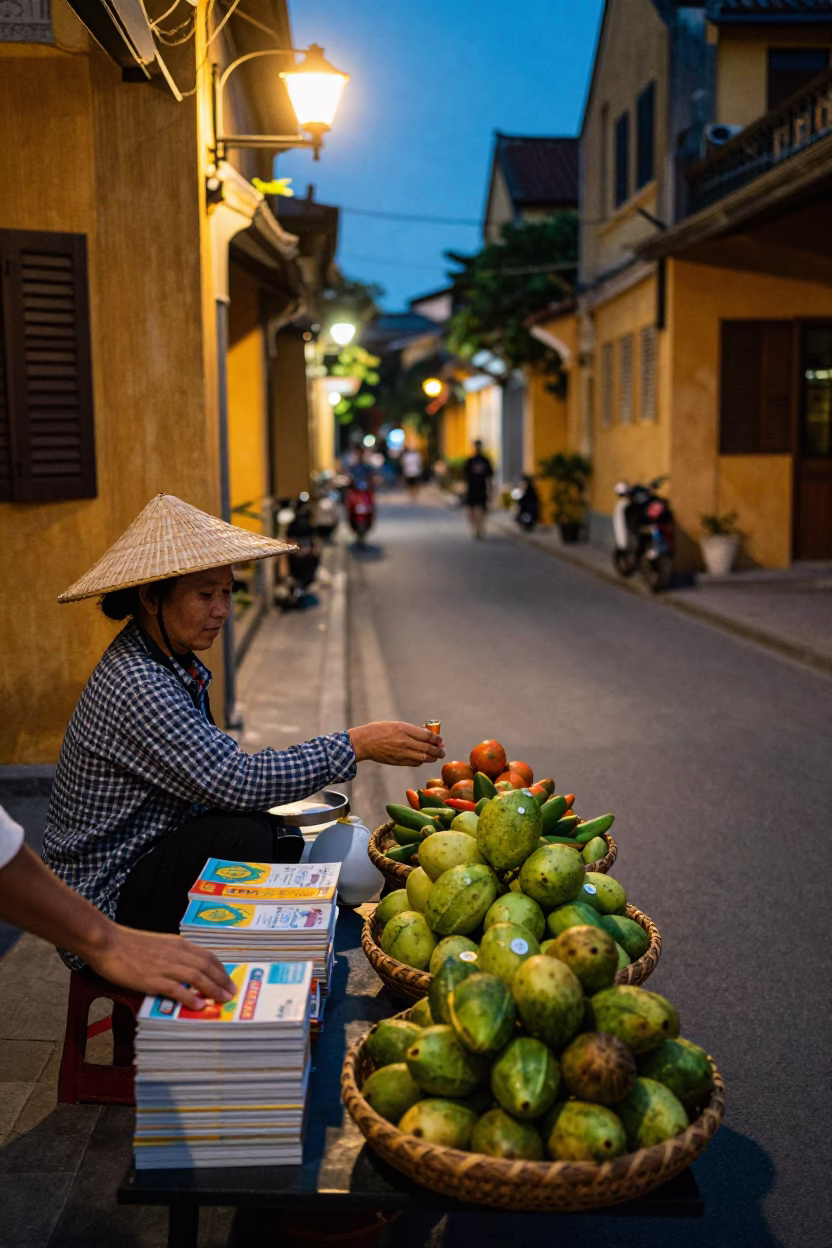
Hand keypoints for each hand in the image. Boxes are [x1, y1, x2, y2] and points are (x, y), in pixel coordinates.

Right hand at [87, 927, 235, 1009]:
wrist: (107, 942)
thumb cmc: (129, 944)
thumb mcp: (158, 945)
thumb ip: (173, 955)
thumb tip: (185, 971)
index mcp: (178, 944)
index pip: (207, 956)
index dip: (220, 969)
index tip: (228, 980)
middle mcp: (176, 953)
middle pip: (206, 966)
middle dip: (222, 981)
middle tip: (231, 993)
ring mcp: (164, 966)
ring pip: (196, 977)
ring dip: (212, 989)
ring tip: (222, 1000)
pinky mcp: (152, 978)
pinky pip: (176, 989)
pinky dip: (190, 998)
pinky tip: (198, 1006)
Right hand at [348, 721, 444, 766]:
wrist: (364, 742)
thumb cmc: (378, 730)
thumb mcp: (395, 724)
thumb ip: (410, 730)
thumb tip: (425, 734)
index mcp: (404, 729)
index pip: (426, 735)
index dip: (436, 739)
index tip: (441, 741)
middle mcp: (404, 741)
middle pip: (427, 748)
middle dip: (438, 751)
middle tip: (442, 751)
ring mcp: (401, 753)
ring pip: (423, 758)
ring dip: (432, 758)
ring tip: (436, 757)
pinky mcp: (398, 761)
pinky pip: (414, 763)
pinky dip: (421, 762)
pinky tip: (423, 760)